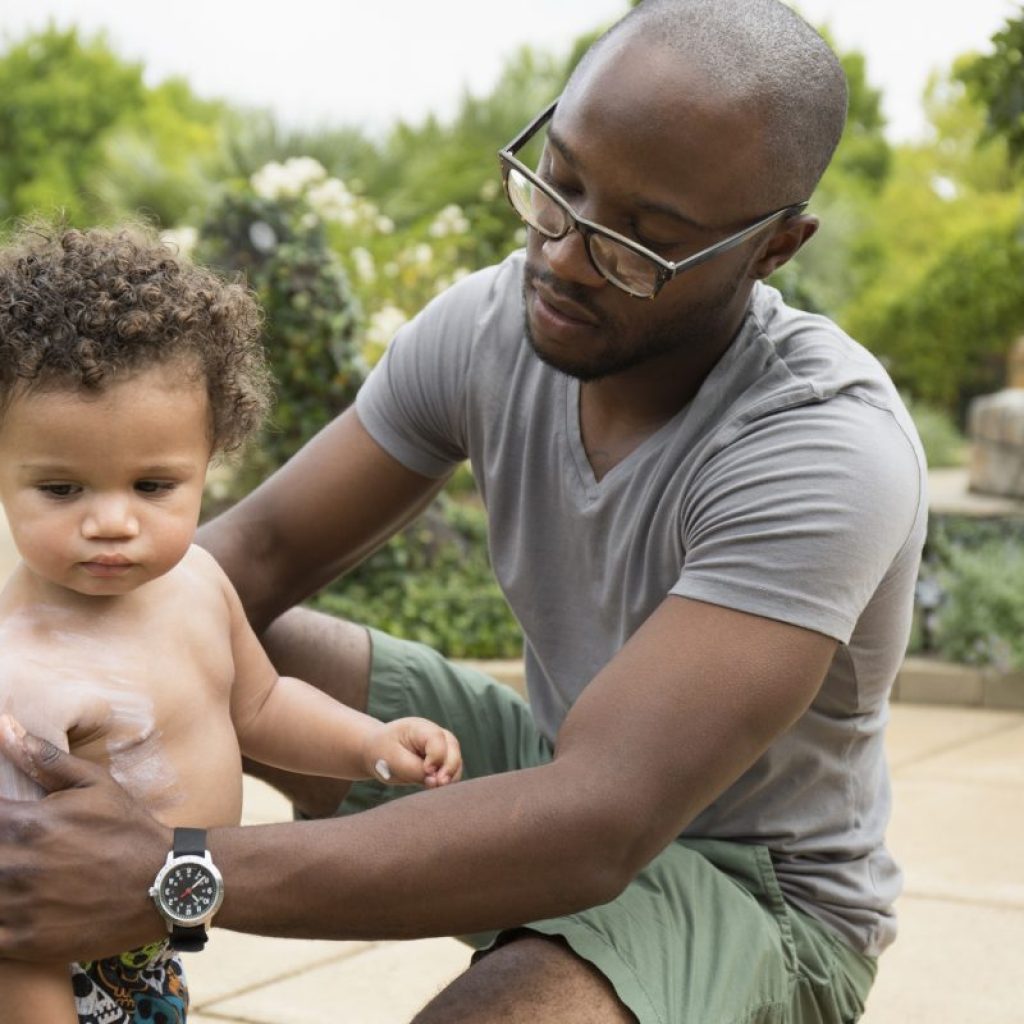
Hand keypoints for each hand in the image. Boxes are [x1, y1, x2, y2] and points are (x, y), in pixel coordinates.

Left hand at [0, 715, 169, 961]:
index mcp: (29, 824)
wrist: (165, 884)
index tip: (5, 817)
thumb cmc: (129, 829)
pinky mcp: (25, 942)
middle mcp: (17, 865)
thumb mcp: (96, 785)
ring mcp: (19, 907)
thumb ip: (45, 760)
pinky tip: (11, 898)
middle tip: (13, 843)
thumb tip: (5, 727)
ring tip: (13, 864)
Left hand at [363, 717, 461, 787]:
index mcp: (419, 728)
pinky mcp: (441, 760)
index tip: (426, 771)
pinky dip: (448, 780)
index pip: (437, 739)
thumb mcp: (393, 761)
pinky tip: (437, 788)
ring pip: (456, 760)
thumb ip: (415, 770)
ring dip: (451, 776)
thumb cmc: (383, 753)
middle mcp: (435, 734)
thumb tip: (436, 782)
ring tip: (437, 787)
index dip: (436, 757)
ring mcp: (441, 746)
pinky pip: (452, 770)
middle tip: (438, 784)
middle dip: (449, 767)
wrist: (376, 752)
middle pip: (453, 747)